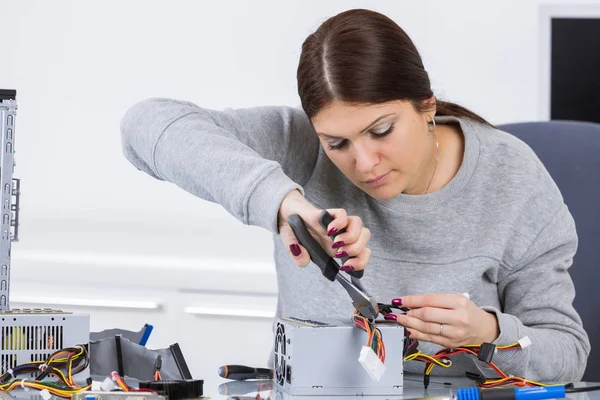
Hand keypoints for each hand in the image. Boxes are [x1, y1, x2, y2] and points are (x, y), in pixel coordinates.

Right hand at [277, 190, 370, 270]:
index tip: (346, 267)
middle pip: (365, 241)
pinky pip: (344, 215)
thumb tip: (304, 259)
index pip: (361, 255)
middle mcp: (341, 236)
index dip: (360, 262)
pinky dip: (339, 223)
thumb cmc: (296, 234)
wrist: (287, 214)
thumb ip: (298, 258)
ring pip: (360, 227)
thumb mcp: (294, 250)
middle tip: (339, 254)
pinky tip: (328, 230)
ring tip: (335, 243)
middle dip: (356, 251)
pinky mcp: (330, 213)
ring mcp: (338, 225)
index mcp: (338, 249)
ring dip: (351, 238)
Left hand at [384, 293, 499, 347]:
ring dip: (409, 324)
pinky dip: (416, 334)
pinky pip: (429, 338)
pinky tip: (408, 329)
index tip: (399, 300)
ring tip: (398, 320)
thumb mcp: (455, 299)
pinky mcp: (450, 343)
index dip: (411, 301)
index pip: (429, 300)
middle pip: (426, 315)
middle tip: (397, 312)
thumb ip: (434, 301)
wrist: (484, 329)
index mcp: (458, 302)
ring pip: (426, 328)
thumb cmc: (467, 310)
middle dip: (408, 314)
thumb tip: (410, 303)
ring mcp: (454, 333)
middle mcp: (457, 318)